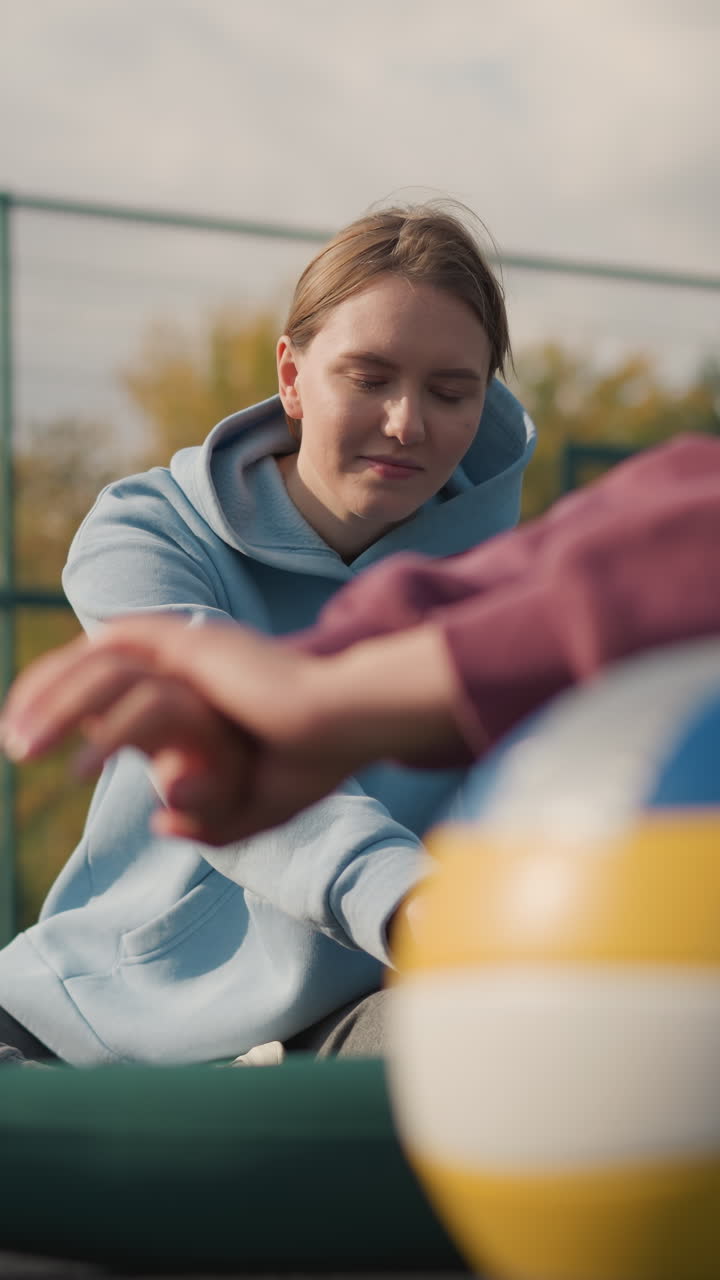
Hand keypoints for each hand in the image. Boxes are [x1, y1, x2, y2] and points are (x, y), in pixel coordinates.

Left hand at [1, 615, 465, 840]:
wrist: (344, 726)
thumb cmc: (313, 763)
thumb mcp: (253, 805)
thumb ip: (208, 814)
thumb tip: (164, 817)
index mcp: (200, 689)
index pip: (119, 684)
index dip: (73, 705)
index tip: (39, 736)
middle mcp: (186, 664)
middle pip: (94, 667)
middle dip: (45, 698)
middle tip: (15, 742)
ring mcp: (186, 652)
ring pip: (94, 666)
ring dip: (49, 701)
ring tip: (20, 747)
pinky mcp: (187, 650)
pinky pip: (113, 667)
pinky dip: (78, 693)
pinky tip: (66, 743)